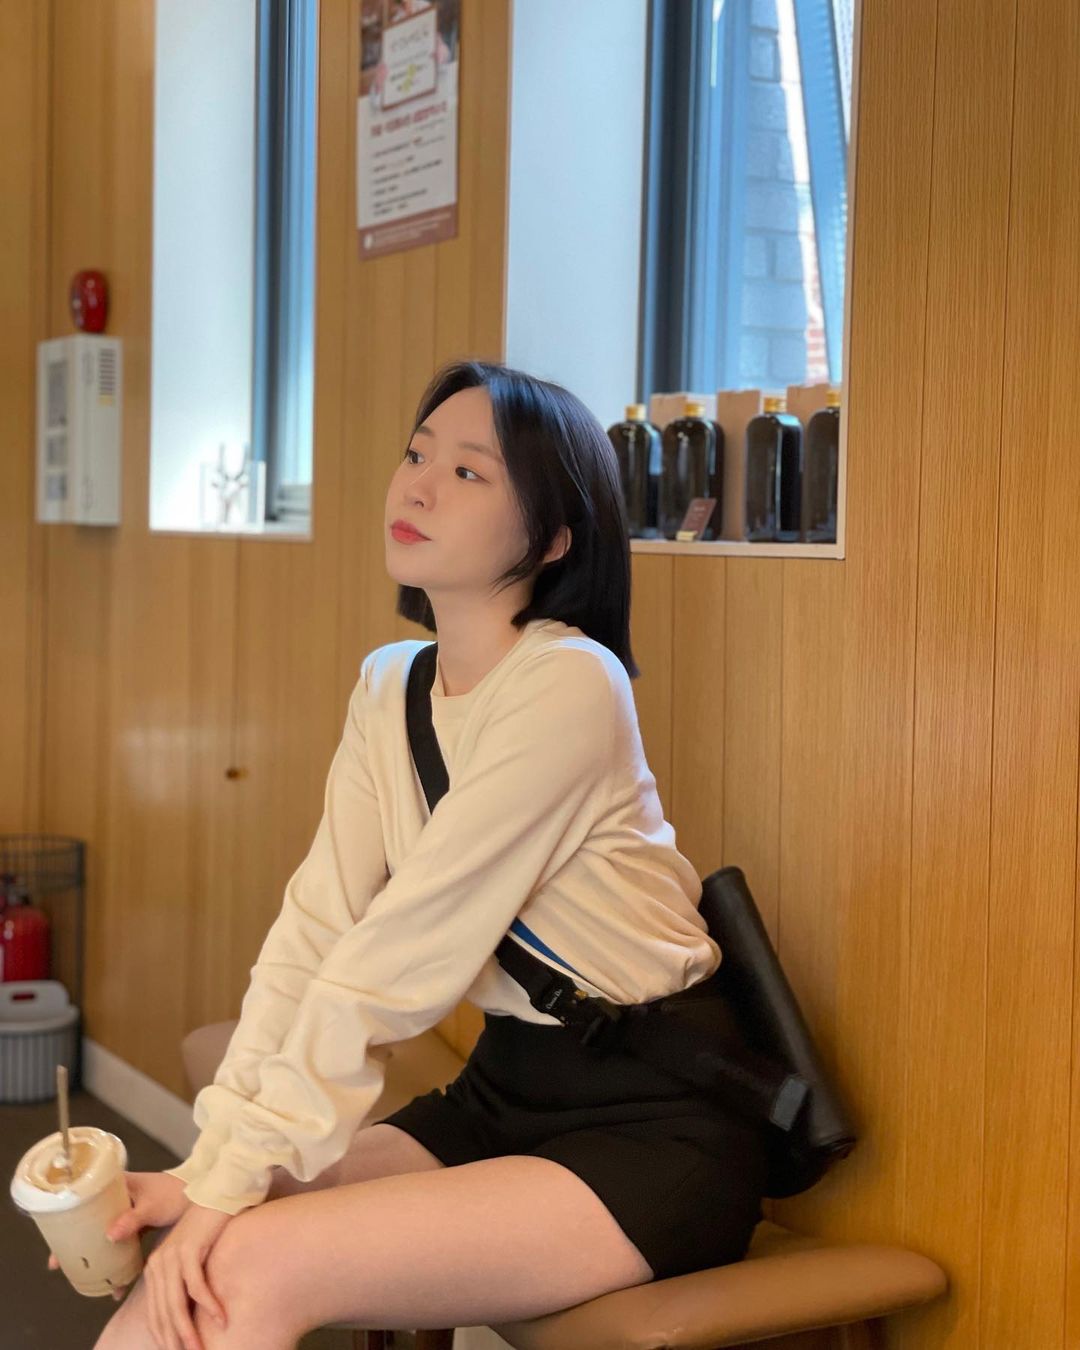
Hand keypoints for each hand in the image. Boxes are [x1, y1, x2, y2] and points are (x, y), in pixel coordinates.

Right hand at [46, 1170, 192, 1300]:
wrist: (203, 1194)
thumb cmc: (176, 1192)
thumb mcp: (152, 1205)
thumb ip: (132, 1219)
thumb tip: (109, 1235)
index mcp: (117, 1185)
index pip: (85, 1201)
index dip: (67, 1222)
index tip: (56, 1246)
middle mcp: (118, 1197)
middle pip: (90, 1220)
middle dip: (78, 1243)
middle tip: (63, 1265)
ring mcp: (127, 1211)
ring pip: (105, 1233)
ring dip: (98, 1254)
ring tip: (90, 1278)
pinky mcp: (138, 1224)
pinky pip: (122, 1242)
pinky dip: (118, 1259)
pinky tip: (118, 1281)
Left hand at [143, 1202, 230, 1349]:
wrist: (220, 1191)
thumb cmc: (209, 1226)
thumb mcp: (191, 1255)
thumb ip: (184, 1280)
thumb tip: (187, 1311)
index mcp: (155, 1267)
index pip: (155, 1312)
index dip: (164, 1336)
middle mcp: (158, 1263)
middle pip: (164, 1311)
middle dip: (175, 1339)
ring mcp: (173, 1256)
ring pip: (177, 1303)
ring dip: (190, 1329)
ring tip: (200, 1348)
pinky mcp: (190, 1249)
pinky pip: (197, 1285)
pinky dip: (209, 1304)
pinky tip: (220, 1318)